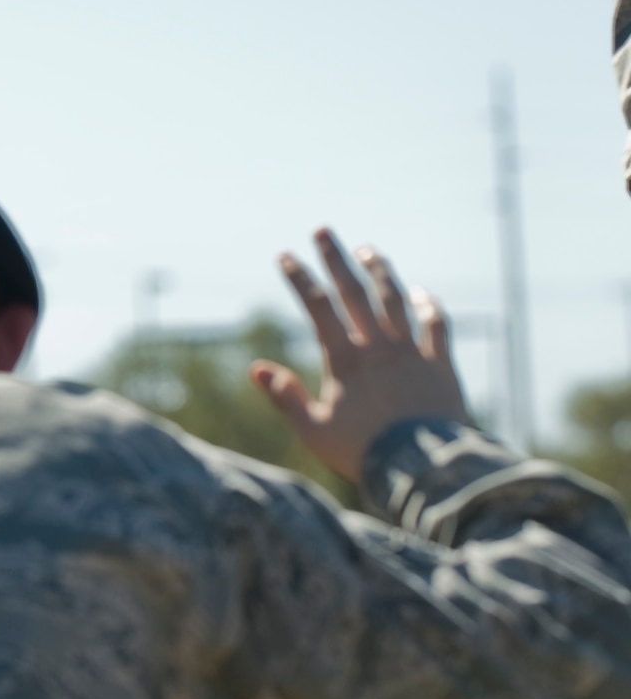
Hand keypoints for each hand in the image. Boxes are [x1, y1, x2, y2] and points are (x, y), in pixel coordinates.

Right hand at [251, 229, 471, 481]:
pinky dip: (429, 306)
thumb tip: (257, 368)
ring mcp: (412, 352)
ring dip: (380, 271)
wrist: (425, 467)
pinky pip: (437, 325)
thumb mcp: (313, 430)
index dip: (300, 278)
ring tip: (368, 249)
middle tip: (322, 231)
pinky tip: (422, 294)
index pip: (317, 306)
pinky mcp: (441, 364)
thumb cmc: (364, 452)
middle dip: (335, 258)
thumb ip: (285, 397)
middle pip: (354, 291)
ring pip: (395, 299)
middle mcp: (378, 346)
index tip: (286, 256)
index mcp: (345, 359)